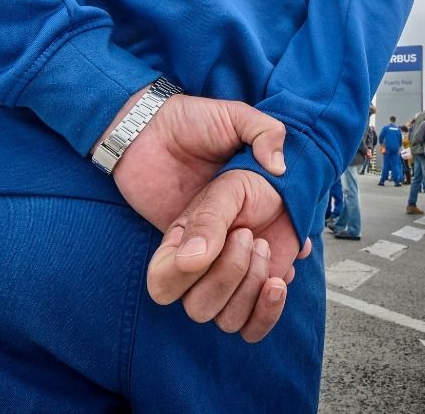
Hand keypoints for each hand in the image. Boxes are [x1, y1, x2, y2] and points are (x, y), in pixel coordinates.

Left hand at [108, 90, 300, 335]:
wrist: (146, 125)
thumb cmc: (194, 120)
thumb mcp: (236, 117)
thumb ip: (265, 132)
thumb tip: (279, 167)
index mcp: (263, 222)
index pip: (278, 278)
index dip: (277, 287)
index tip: (278, 265)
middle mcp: (235, 245)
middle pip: (248, 300)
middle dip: (251, 277)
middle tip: (250, 237)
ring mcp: (203, 252)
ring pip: (216, 307)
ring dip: (224, 283)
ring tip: (228, 240)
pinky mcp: (170, 253)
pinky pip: (176, 291)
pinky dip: (182, 281)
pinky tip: (190, 255)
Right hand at [145, 169, 306, 341]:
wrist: (283, 195)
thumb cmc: (248, 190)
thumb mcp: (225, 194)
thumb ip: (206, 222)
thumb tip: (189, 260)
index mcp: (177, 251)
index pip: (161, 286)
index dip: (183, 274)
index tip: (218, 240)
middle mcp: (195, 280)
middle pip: (198, 309)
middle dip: (231, 270)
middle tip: (247, 234)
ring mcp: (224, 295)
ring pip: (227, 321)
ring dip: (252, 282)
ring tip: (262, 246)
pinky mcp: (253, 303)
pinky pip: (252, 331)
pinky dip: (268, 311)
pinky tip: (278, 282)